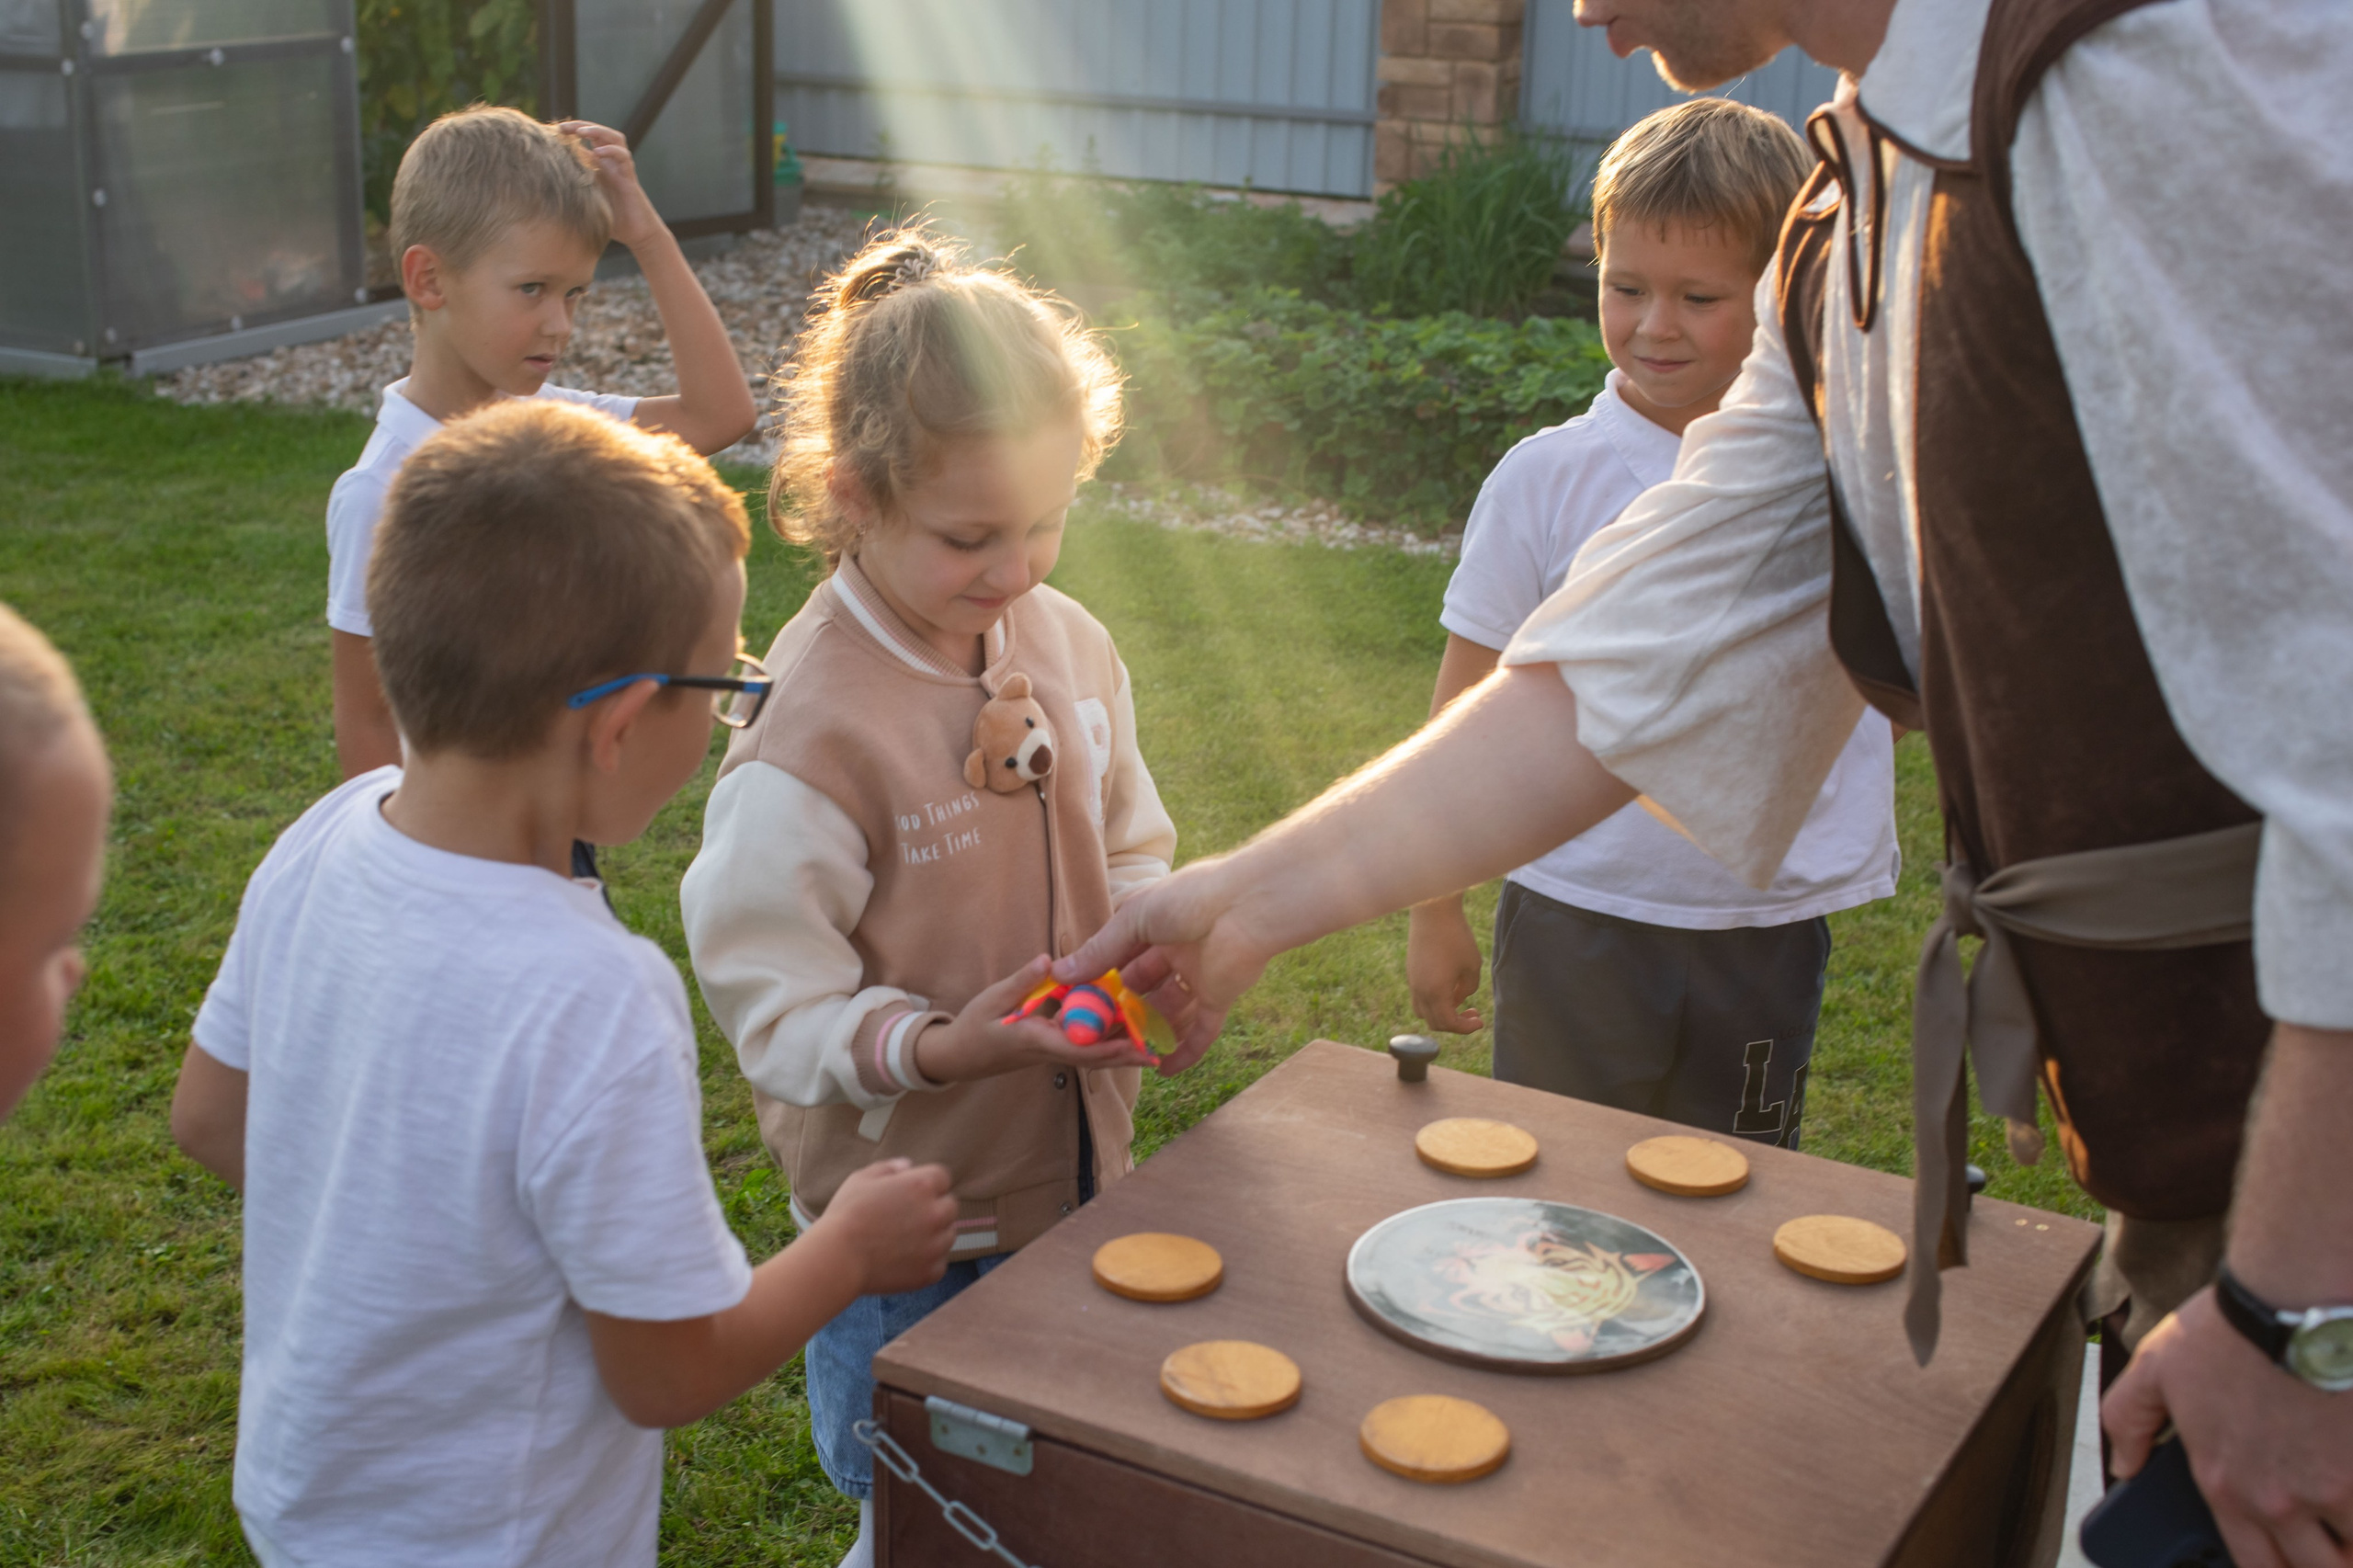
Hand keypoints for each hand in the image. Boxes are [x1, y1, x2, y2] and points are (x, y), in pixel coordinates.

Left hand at [559, 121, 663, 249]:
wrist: (635, 232)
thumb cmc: (609, 218)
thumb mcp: (585, 199)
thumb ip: (572, 187)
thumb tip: (544, 181)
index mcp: (598, 165)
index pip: (585, 139)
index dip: (570, 131)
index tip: (552, 129)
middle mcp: (610, 162)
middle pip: (599, 132)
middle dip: (581, 125)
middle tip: (563, 126)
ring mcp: (621, 168)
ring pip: (615, 138)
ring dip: (598, 131)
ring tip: (582, 132)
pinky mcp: (630, 177)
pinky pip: (624, 158)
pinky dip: (611, 151)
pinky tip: (598, 153)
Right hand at [813, 1156, 958, 1296]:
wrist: (837, 1259)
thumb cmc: (846, 1215)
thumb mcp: (861, 1179)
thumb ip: (889, 1168)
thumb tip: (908, 1166)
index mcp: (922, 1185)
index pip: (942, 1177)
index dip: (926, 1184)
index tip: (910, 1194)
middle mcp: (936, 1213)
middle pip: (950, 1205)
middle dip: (933, 1208)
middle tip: (906, 1218)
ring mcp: (936, 1245)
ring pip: (948, 1234)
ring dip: (933, 1234)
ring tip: (903, 1240)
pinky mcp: (931, 1271)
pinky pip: (940, 1262)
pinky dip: (927, 1261)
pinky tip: (904, 1259)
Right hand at [912, 957, 1151, 1085]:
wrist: (958, 1057)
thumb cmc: (973, 1027)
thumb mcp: (992, 999)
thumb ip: (1022, 981)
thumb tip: (1049, 960)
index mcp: (1035, 1040)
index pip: (1077, 1048)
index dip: (1107, 1048)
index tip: (1134, 1046)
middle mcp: (1049, 1050)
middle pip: (1094, 1057)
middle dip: (1125, 1056)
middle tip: (1157, 1054)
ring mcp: (1052, 1052)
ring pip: (1091, 1053)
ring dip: (1119, 1048)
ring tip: (1150, 1042)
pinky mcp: (1052, 1048)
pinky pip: (1082, 1046)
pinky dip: (1103, 1039)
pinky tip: (1122, 1027)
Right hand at [1053, 856, 1278, 1075]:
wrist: (1245, 906)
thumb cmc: (1188, 898)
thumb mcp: (1134, 919)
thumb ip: (1100, 950)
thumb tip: (1059, 972)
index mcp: (1153, 926)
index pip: (1120, 959)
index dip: (1099, 981)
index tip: (1076, 1004)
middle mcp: (1174, 952)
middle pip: (1142, 989)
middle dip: (1120, 1011)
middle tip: (1094, 1035)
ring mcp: (1198, 976)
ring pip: (1167, 1013)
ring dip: (1147, 1033)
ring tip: (1121, 1055)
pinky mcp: (1219, 996)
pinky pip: (1201, 1031)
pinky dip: (1184, 1052)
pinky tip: (1162, 1069)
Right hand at [1407, 900, 1483, 1032]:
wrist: (1433, 911)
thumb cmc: (1456, 936)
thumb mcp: (1472, 965)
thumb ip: (1469, 988)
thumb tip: (1460, 997)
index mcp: (1435, 993)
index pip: (1448, 1023)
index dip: (1465, 1028)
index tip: (1480, 1021)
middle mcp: (1419, 991)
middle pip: (1434, 1022)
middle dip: (1455, 1023)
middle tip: (1473, 1014)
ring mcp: (1412, 981)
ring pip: (1423, 1011)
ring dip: (1441, 1013)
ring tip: (1459, 1002)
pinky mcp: (1411, 971)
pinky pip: (1420, 996)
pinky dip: (1434, 1000)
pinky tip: (1449, 986)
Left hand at [2104, 1287, 2352, 1566]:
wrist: (2295, 1300)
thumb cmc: (2229, 1329)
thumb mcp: (2155, 1367)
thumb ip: (2131, 1420)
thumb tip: (2123, 1465)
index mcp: (2224, 1483)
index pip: (2250, 1562)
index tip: (2283, 1558)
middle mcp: (2277, 1501)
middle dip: (2319, 1563)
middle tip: (2323, 1546)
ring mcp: (2329, 1491)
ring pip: (2351, 1556)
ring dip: (2352, 1547)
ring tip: (2348, 1526)